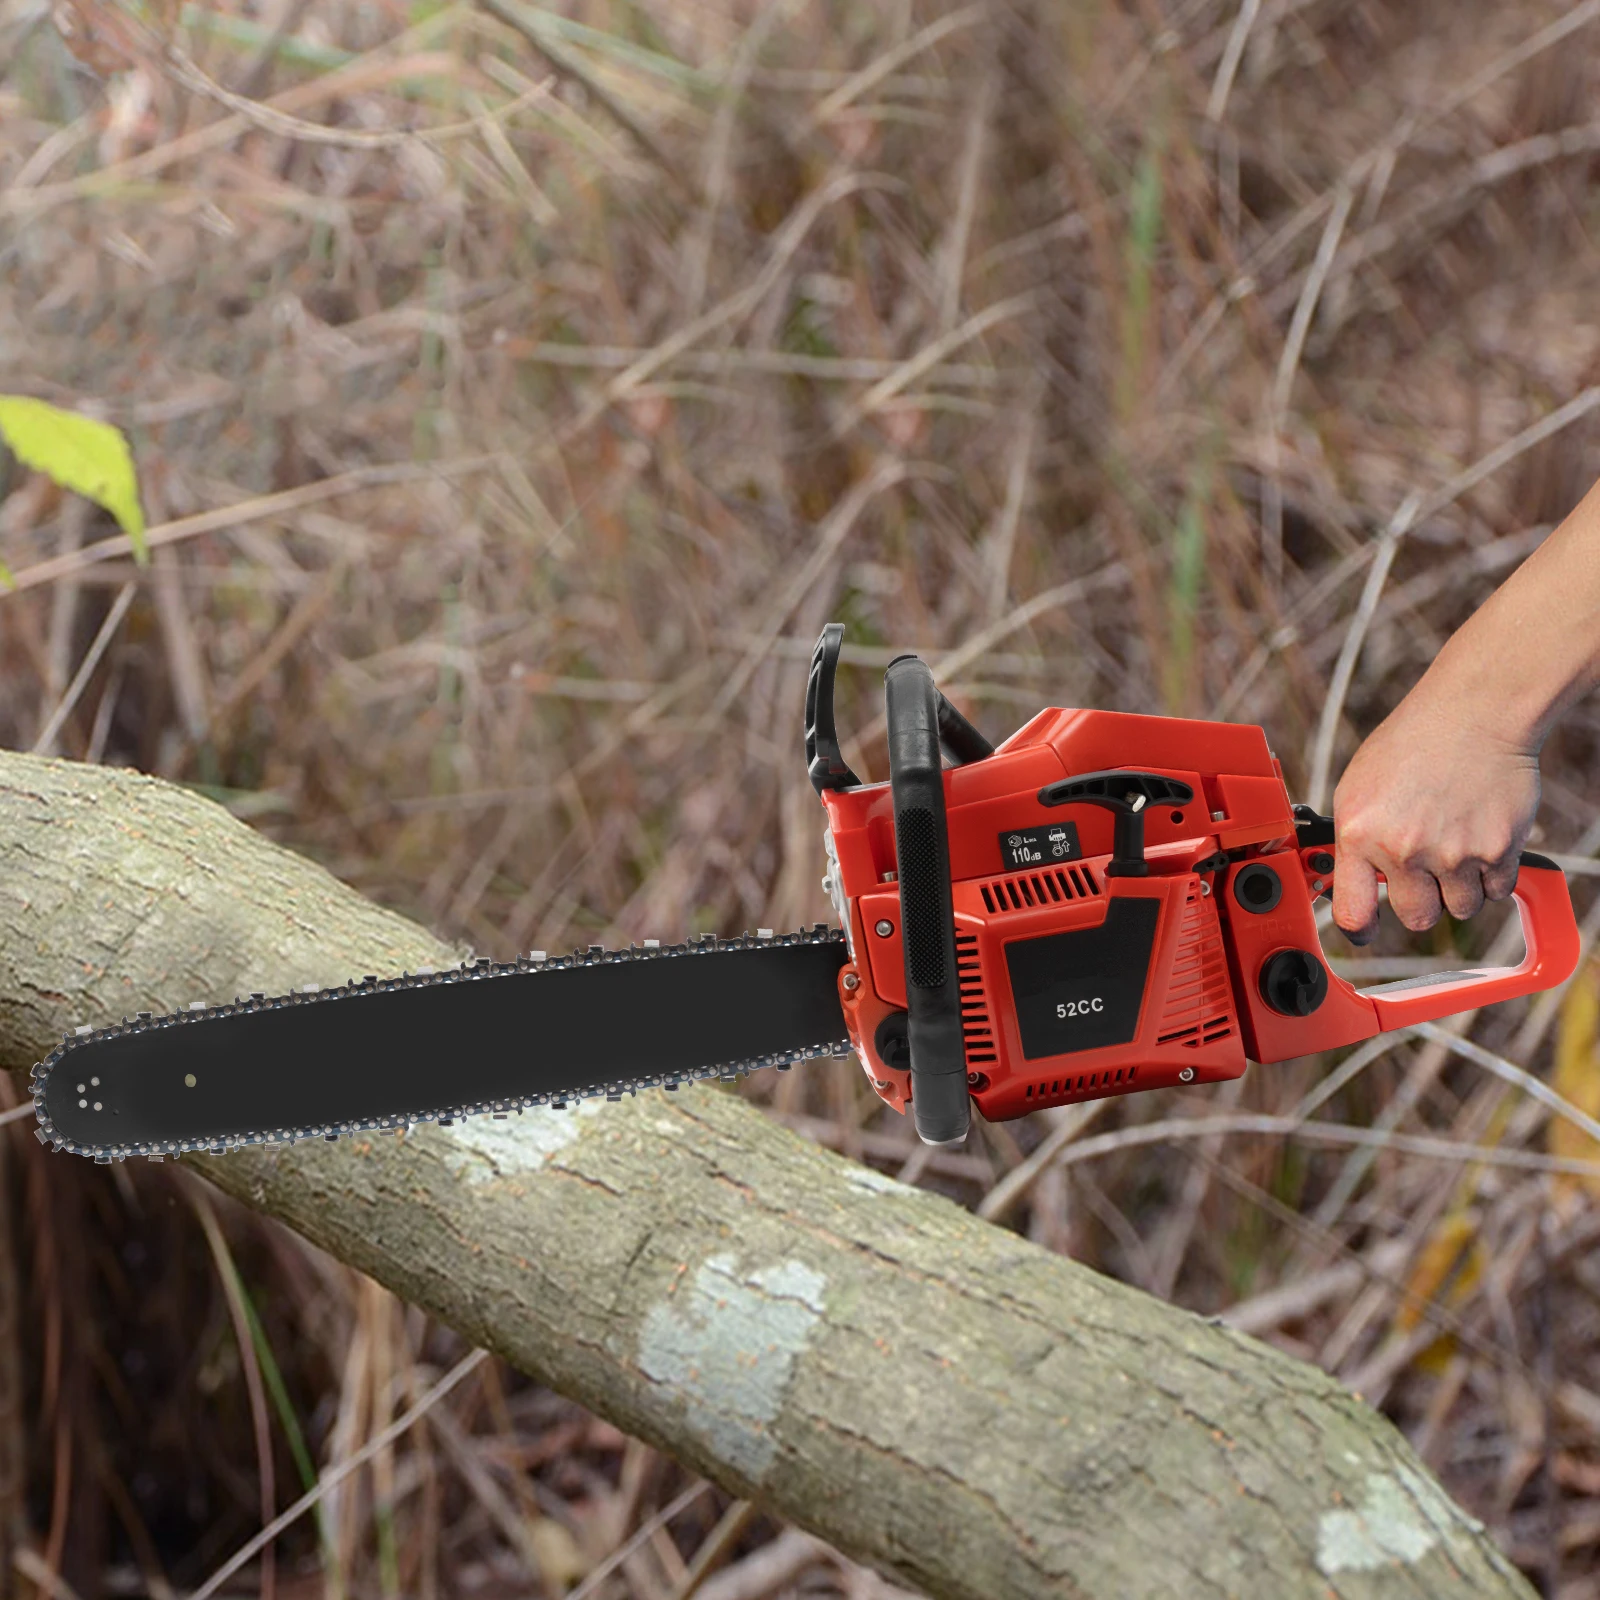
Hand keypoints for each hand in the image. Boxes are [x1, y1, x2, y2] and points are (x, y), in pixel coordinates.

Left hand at [1330, 683, 1541, 944]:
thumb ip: (1354, 840)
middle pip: (1417, 919)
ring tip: (1453, 845)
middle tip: (1423, 873)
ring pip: (1460, 907)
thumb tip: (1346, 880)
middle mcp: (1405, 850)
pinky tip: (1479, 837)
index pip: (1353, 913)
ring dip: (1458, 888)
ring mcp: (1455, 853)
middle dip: (1421, 903)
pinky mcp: (1499, 849)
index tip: (1365, 931)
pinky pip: (1496, 890)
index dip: (1360, 930)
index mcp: (1360, 835)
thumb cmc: (1410, 745)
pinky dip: (1491, 874)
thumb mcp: (1357, 789)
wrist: (1473, 714)